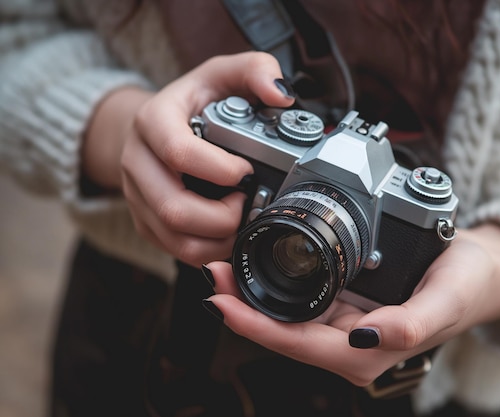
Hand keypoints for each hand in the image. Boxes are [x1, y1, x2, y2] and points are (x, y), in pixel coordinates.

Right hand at [82, 52, 294, 265]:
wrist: (153, 126)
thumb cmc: (191, 102)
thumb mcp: (221, 73)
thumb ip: (255, 70)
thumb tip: (281, 95)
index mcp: (153, 122)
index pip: (179, 153)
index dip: (221, 169)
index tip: (247, 170)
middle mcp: (137, 162)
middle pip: (173, 208)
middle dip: (222, 217)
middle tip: (246, 205)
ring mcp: (137, 196)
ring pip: (174, 238)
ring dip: (217, 240)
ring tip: (239, 223)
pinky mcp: (144, 221)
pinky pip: (175, 250)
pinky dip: (208, 251)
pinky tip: (227, 235)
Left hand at [204, 223, 499, 385]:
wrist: (477, 272)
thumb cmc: (467, 287)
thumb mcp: (448, 300)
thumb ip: (412, 324)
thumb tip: (365, 339)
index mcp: (366, 353)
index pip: (298, 343)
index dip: (255, 324)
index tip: (221, 300)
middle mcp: (348, 345)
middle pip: (282, 330)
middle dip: (242, 305)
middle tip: (212, 272)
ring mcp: (343, 325)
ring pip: (286, 315)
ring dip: (252, 293)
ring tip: (223, 264)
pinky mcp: (344, 305)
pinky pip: (300, 298)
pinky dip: (274, 283)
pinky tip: (256, 262)